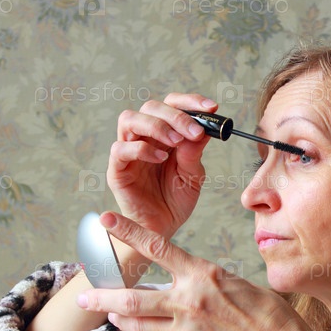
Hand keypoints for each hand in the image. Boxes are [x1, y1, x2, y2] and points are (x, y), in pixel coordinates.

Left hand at [77, 212, 318, 330]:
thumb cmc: (264, 311)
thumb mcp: (233, 282)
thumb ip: (201, 281)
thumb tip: (181, 282)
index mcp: (203, 274)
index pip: (157, 247)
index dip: (128, 232)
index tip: (105, 220)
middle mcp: (190, 300)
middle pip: (133, 297)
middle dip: (103, 296)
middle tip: (82, 295)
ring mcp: (187, 329)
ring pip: (139, 324)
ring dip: (120, 317)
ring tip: (110, 313)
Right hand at [109, 94, 215, 236]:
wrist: (163, 228)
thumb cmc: (176, 200)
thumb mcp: (193, 175)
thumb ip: (194, 153)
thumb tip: (201, 129)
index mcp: (164, 134)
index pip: (172, 105)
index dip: (190, 101)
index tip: (212, 108)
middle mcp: (144, 138)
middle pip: (151, 107)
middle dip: (176, 115)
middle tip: (195, 132)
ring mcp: (128, 152)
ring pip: (130, 119)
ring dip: (156, 126)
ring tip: (176, 142)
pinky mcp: (118, 170)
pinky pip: (120, 149)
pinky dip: (141, 149)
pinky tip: (160, 158)